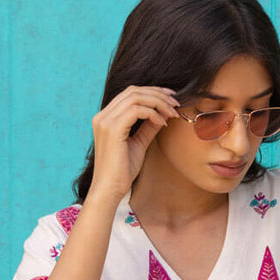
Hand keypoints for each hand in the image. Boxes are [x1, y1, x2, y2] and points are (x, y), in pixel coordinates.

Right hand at [88, 86, 179, 203]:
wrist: (110, 189)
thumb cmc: (123, 171)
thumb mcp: (139, 144)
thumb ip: (148, 127)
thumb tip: (163, 114)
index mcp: (106, 117)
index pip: (130, 93)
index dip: (152, 92)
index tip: (171, 99)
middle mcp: (103, 116)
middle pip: (133, 91)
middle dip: (158, 94)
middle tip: (176, 103)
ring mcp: (105, 121)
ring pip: (136, 97)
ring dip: (158, 102)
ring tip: (173, 113)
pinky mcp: (112, 129)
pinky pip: (136, 110)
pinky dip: (153, 113)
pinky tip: (163, 124)